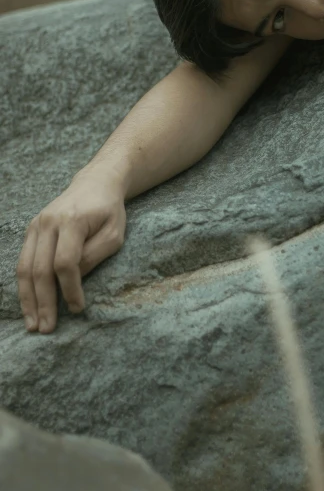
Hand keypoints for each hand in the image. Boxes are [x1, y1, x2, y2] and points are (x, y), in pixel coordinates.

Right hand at [17, 171, 125, 333]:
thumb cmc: (109, 211)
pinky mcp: (31, 230)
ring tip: (33, 324)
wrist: (95, 183)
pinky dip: (24, 286)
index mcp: (72, 221)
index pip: (65, 262)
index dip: (70, 289)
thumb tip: (73, 280)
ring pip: (24, 268)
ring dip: (28, 299)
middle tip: (46, 328)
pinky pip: (22, 262)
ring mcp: (36, 225)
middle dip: (43, 302)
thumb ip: (94, 256)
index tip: (78, 308)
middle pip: (40, 269)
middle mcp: (48, 222)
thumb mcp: (114, 233)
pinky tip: (28, 304)